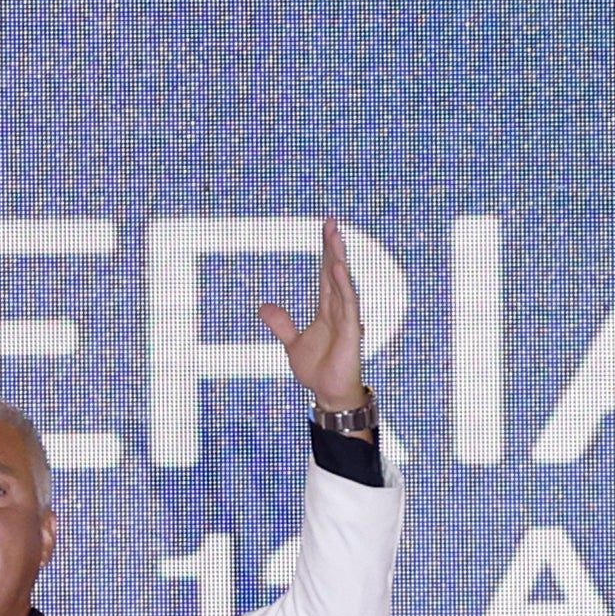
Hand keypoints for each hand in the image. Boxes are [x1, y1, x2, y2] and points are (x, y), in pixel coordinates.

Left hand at [258, 217, 369, 414]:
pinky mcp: (350, 331)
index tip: (325, 229)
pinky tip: (337, 267)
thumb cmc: (318, 371)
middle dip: (333, 246)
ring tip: (336, 236)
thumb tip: (264, 307)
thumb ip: (281, 324)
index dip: (325, 252)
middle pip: (334, 271)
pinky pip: (347, 303)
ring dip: (339, 258)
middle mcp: (337, 310)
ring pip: (342, 282)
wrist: (329, 394)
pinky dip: (343, 285)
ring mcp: (346, 319)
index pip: (325, 274)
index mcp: (325, 310)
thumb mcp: (293, 343)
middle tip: (331, 221)